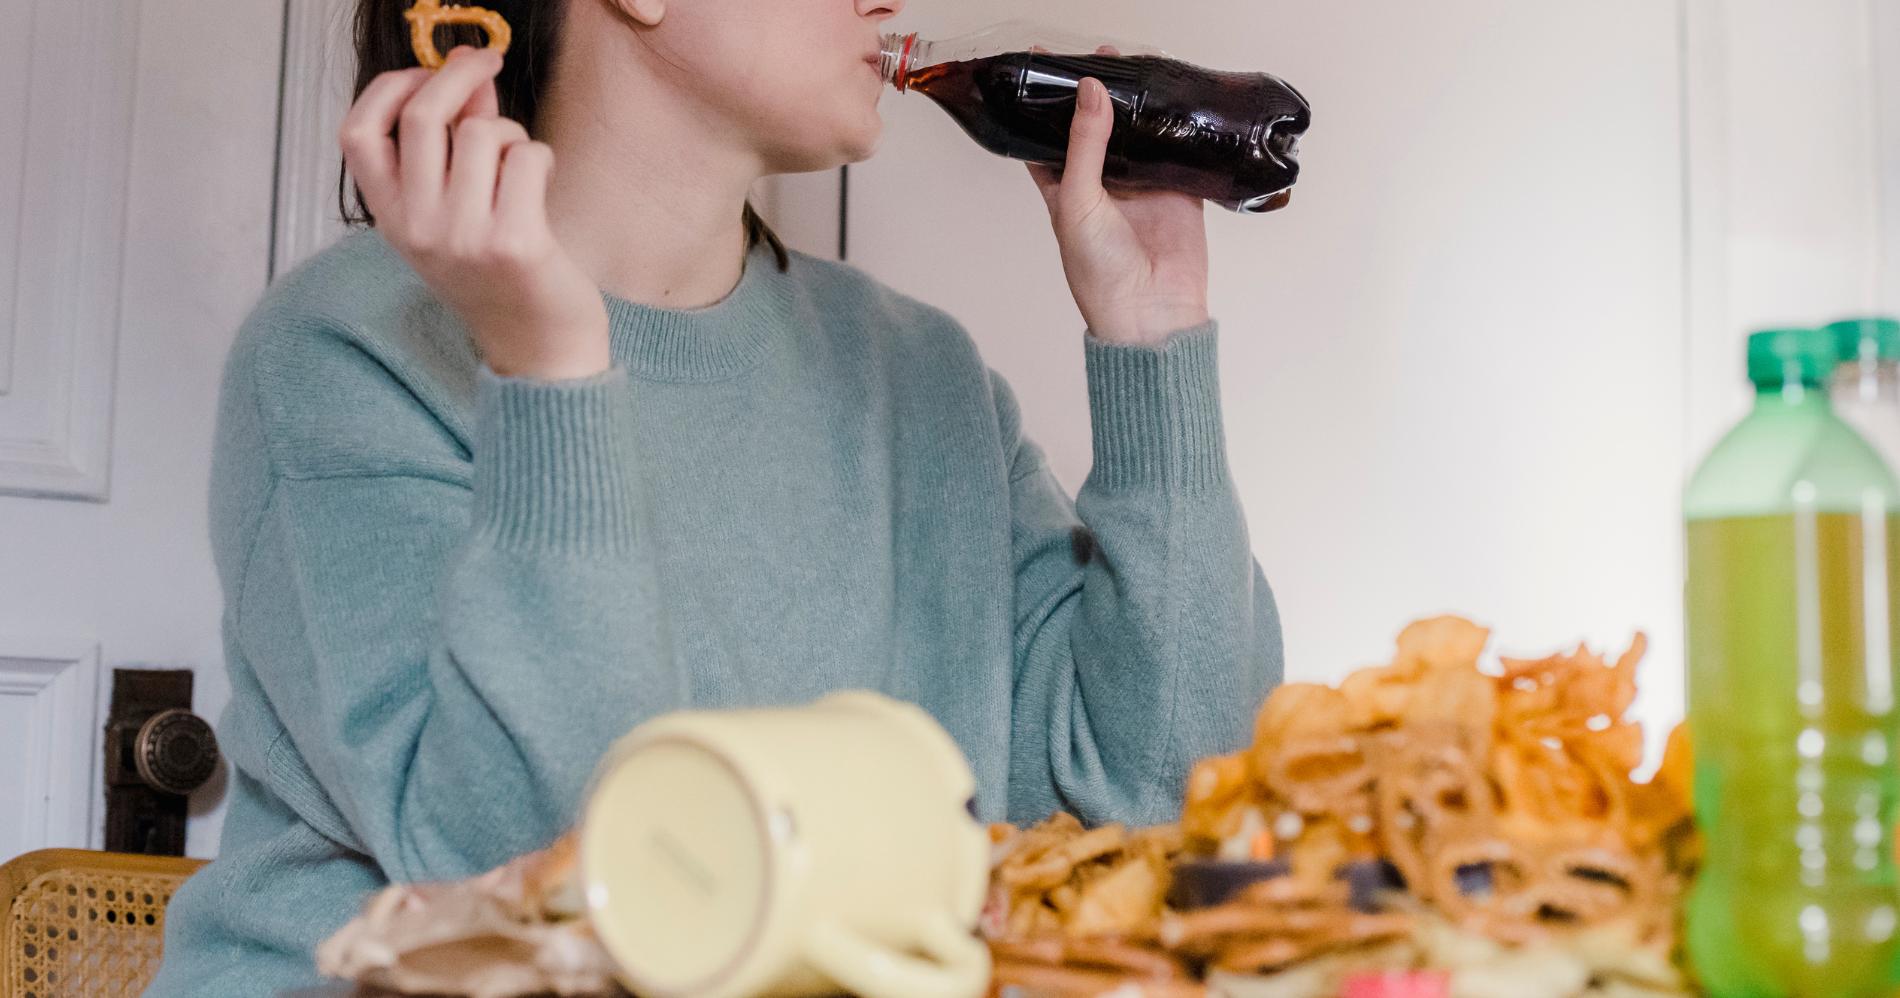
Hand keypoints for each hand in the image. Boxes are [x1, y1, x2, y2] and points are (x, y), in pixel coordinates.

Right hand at [338, 47, 610, 380]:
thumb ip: (451, 144)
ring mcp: (463, 236)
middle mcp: (416, 228)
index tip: (424, 73)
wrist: (537, 349)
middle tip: (486, 63)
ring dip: (510, 133)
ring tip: (519, 167)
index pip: (356, 134)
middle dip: (458, 75)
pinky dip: (539, 158)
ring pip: (481, 132)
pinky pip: (526, 157)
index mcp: (390, 219)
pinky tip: (540, 188)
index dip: (388, 88)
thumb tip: (468, 74)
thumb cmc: (499, 275)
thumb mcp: (453, 213)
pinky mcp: (514, 242)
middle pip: (421, 116)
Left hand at [1028, 52, 1210, 347]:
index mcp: (1065, 189)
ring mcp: (1142, 187)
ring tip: (1139, 66)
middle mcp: (1102, 185)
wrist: (1150, 314)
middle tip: (1104, 56)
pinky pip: (1179, 152)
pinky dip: (1179, 128)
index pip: (1048, 137)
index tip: (1045, 65)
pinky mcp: (1178, 193)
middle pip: (1098, 128)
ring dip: (1139, 105)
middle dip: (1100, 95)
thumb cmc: (1099, 274)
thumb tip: (1090, 91)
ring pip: (1139, 134)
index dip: (1046, 103)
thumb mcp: (1078, 202)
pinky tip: (1178, 99)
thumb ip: (1084, 145)